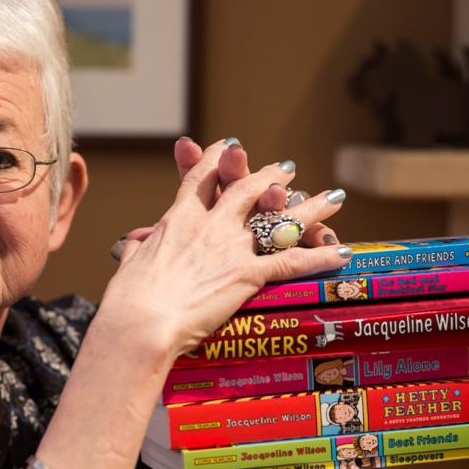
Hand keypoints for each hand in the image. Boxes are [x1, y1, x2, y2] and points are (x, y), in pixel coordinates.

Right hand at [95, 139, 351, 358]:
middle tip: (288, 168)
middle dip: (270, 176)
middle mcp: (209, 225)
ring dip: (309, 208)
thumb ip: (138, 249)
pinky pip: (292, 262)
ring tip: (331, 198)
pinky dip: (320, 257)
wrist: (140, 322)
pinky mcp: (248, 275)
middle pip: (247, 190)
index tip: (230, 147)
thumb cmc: (127, 299)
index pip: (201, 179)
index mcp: (177, 219)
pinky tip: (341, 253)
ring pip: (279, 220)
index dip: (217, 159)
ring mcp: (231, 247)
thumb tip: (132, 243)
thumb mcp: (130, 265)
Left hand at [314, 315, 344, 347]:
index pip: (336, 323)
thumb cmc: (322, 329)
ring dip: (341, 334)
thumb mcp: (321, 324)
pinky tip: (342, 339)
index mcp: (331, 326)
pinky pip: (338, 337)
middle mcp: (332, 329)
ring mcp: (333, 333)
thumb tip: (315, 315)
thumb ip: (318, 319)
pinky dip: (340, 338)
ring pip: (338, 333)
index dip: (338, 322)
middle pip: (337, 327)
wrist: (321, 336)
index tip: (341, 323)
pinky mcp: (334, 337)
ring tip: (342, 334)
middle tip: (341, 327)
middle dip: (340, 327)